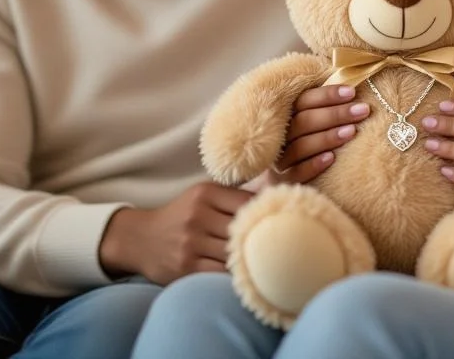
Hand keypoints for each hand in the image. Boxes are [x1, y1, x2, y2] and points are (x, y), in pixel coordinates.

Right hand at [99, 86, 369, 283]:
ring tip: (297, 262)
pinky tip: (265, 279)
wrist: (139, 239)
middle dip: (276, 234)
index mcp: (208, 193)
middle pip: (247, 227)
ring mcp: (191, 244)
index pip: (252, 201)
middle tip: (313, 237)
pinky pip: (222, 276)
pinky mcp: (186, 269)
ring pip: (238, 253)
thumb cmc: (186, 214)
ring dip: (264, 259)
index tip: (311, 207)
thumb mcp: (209, 195)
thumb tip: (292, 175)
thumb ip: (243, 192)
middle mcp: (198, 216)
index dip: (281, 205)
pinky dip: (244, 278)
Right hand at [243, 84, 370, 190]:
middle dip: (335, 114)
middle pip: (304, 121)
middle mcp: (279, 136)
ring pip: (300, 146)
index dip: (327, 95)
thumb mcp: (313, 121)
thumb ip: (325, 106)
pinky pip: (296, 173)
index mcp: (285, 116)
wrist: (286, 181)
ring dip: (327, 137)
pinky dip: (313, 165)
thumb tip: (353, 85)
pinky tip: (332, 158)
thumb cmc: (308, 143)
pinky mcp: (282, 182)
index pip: (304, 100)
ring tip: (352, 131)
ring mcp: (279, 160)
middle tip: (362, 110)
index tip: (352, 92)